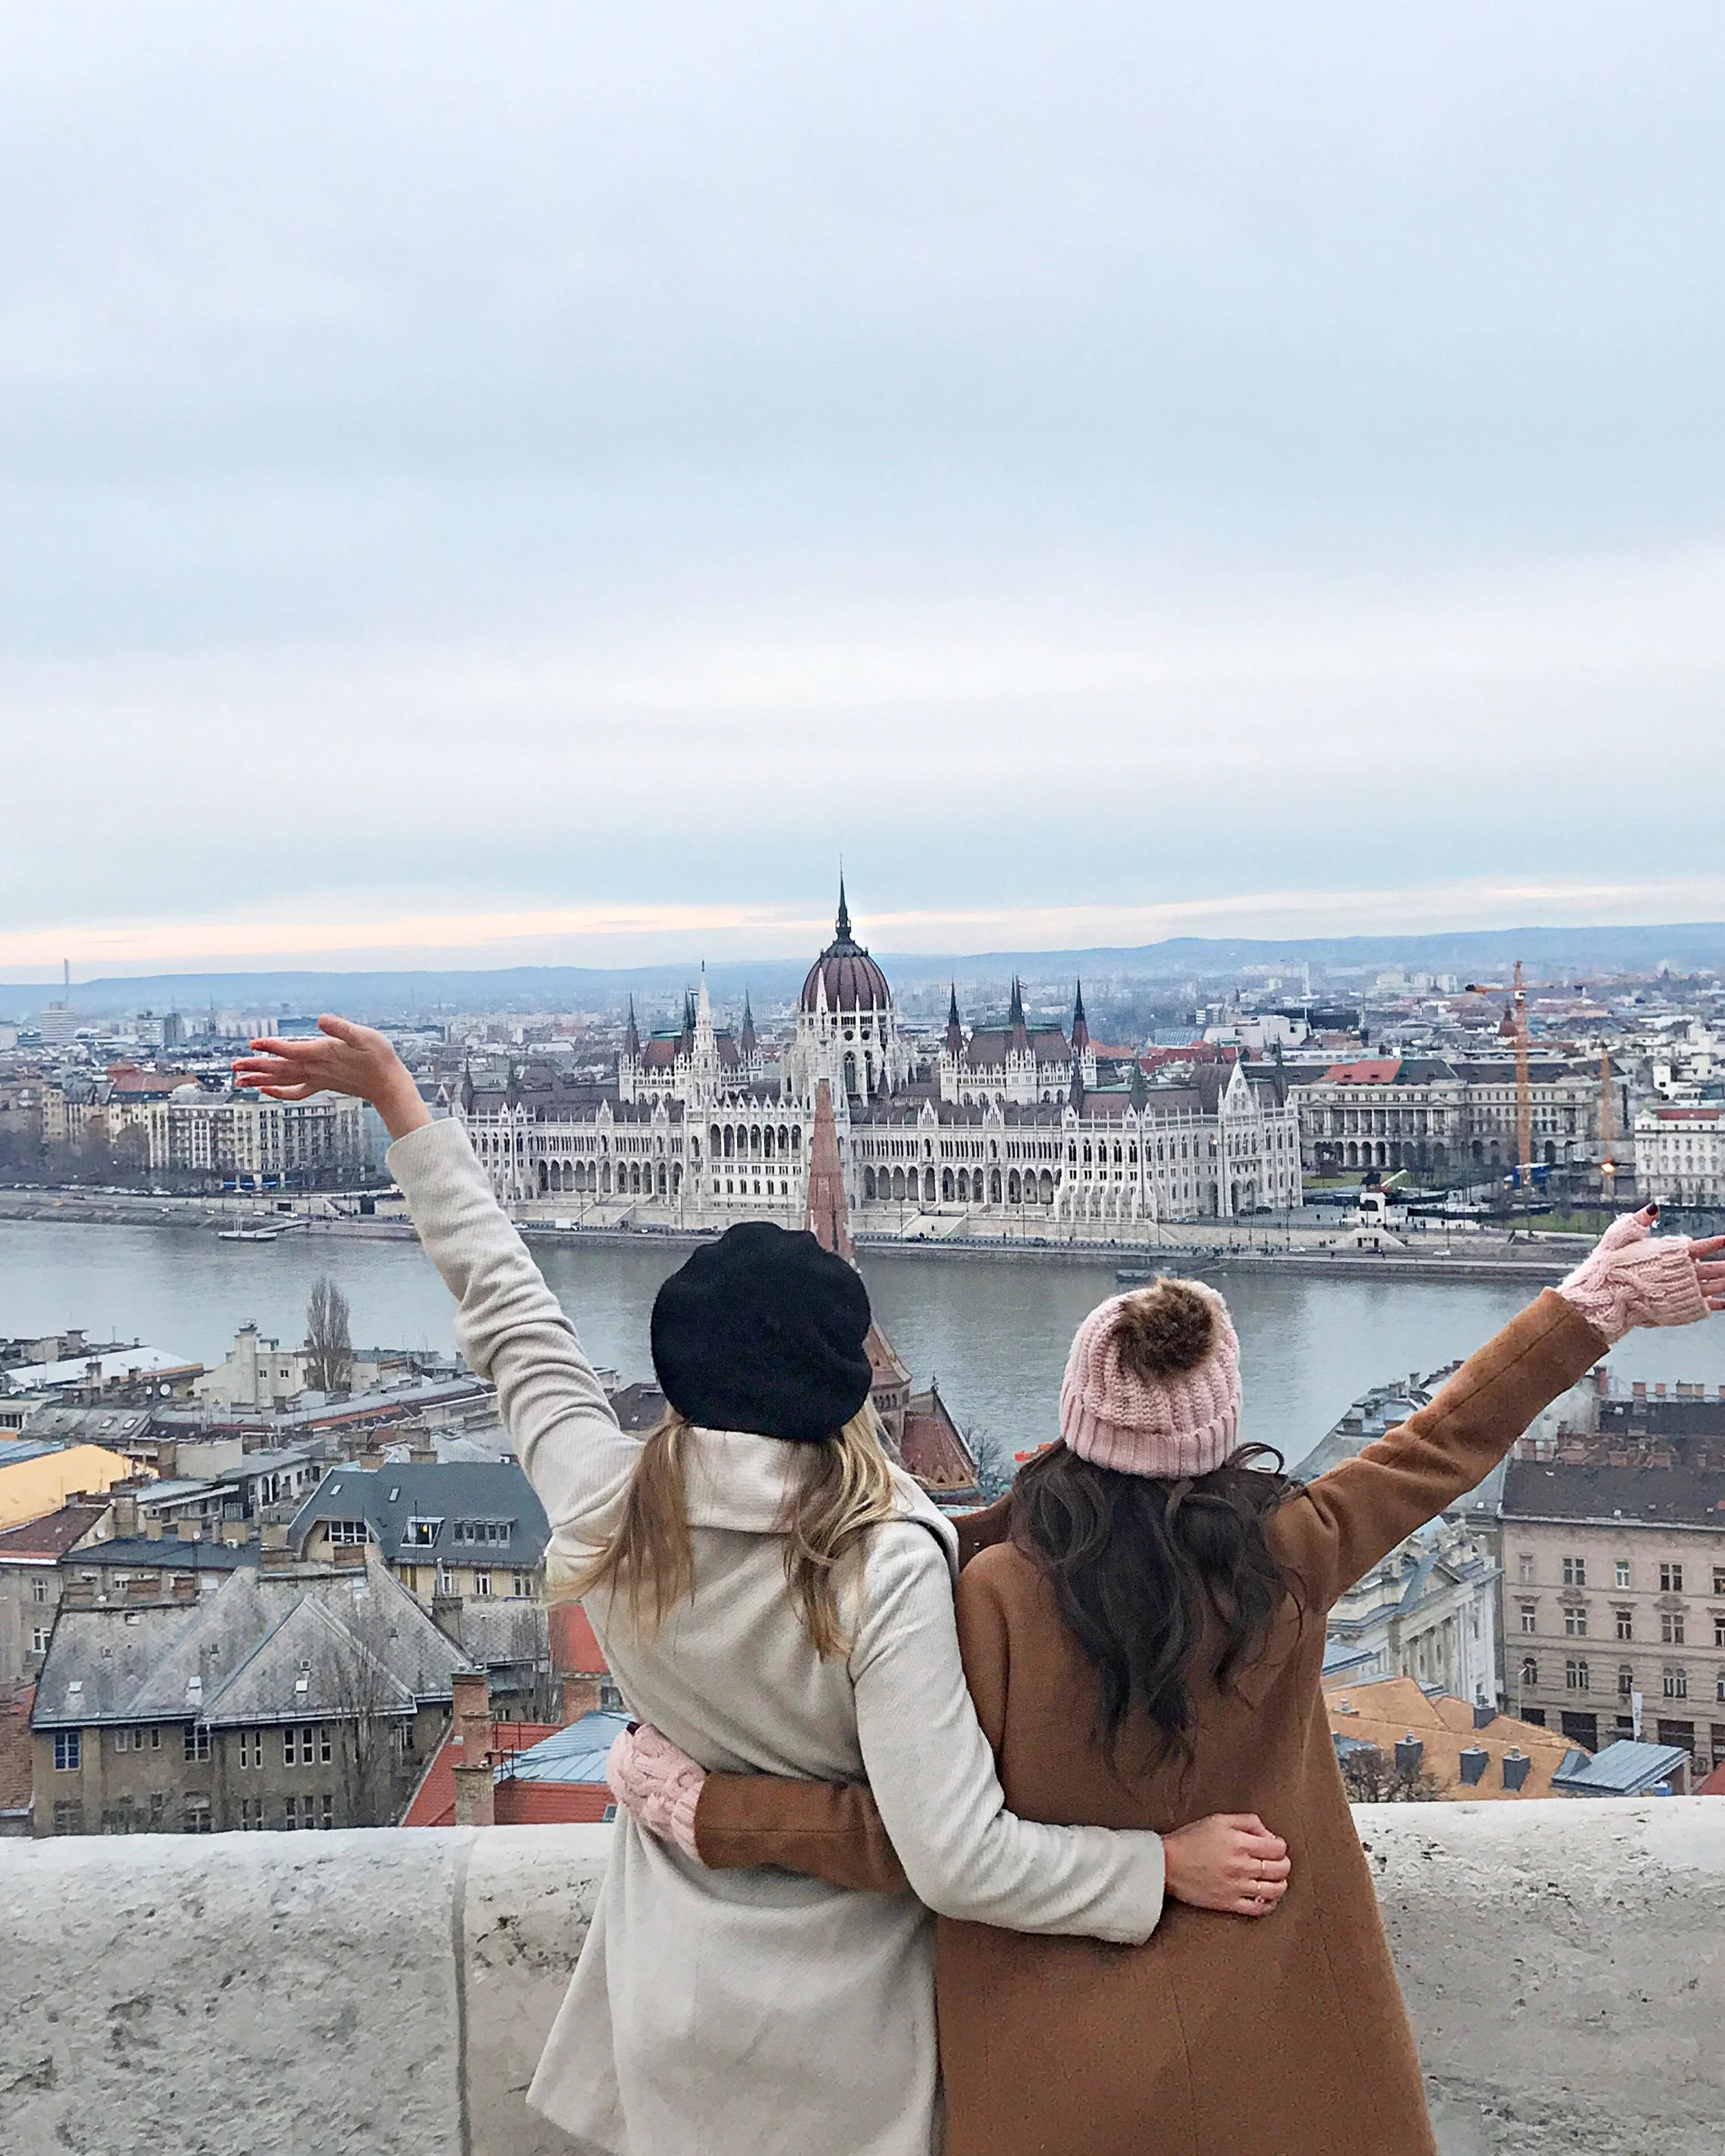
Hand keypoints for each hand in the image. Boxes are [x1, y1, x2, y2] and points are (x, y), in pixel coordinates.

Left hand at [231, 1015, 430, 1141]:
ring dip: (260, 1079)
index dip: (272, 1046)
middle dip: (256, 1066)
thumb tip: (322, 1019)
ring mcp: (317, 1078)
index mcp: (323, 1054)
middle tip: (233, 1066)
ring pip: (283, 1080)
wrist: (389, 1084)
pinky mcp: (321, 1083)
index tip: (252, 1043)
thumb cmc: (379, 1057)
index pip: (292, 1050)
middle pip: (280, 1068)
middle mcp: (316, 1069)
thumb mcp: (364, 1036)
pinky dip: (279, 1091)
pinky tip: (266, 1090)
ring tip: (239, 1079)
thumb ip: (342, 1028)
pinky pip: (295, 1091)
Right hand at [1163, 1813, 1289, 1917]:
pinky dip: (1270, 1904)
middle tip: (1278, 1861)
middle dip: (1283, 1864)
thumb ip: (1248, 1822)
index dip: (1280, 1846)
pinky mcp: (1230, 1903)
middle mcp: (1242, 1866)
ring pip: (1274, 1890)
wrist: (1167, 1864)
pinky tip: (1267, 1897)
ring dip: (1281, 1884)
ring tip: (1276, 1879)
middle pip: (1280, 1869)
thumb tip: (1268, 1834)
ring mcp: (1237, 1887)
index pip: (1277, 1848)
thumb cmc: (1190, 1839)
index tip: (1275, 1846)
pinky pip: (1259, 1908)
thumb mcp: (1219, 1819)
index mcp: (1240, 1843)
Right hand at [1556, 1204, 1724, 1343]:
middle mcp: (1681, 1274)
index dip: (1716, 1242)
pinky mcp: (1680, 1309)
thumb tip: (1654, 1207)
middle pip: (1714, 1269)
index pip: (1701, 1246)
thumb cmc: (1608, 1265)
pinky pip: (1706, 1306)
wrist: (1603, 1298)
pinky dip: (1718, 1304)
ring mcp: (1682, 1293)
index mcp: (1669, 1254)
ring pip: (1714, 1286)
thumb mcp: (1619, 1235)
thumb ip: (1639, 1221)